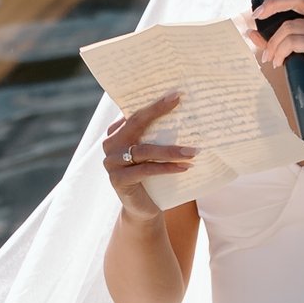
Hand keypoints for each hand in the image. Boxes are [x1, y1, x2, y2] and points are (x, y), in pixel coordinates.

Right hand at [102, 87, 193, 217]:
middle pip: (135, 124)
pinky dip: (166, 168)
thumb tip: (185, 113)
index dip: (154, 104)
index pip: (135, 113)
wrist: (144, 207)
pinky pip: (146, 170)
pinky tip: (184, 167)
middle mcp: (110, 144)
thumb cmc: (153, 175)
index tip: (176, 95)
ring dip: (171, 150)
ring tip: (193, 151)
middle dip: (157, 112)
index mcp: (117, 132)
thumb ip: (158, 134)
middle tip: (179, 103)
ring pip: (144, 150)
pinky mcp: (118, 180)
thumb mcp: (155, 152)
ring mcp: (111, 162)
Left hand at [249, 0, 303, 92]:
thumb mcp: (294, 49)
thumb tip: (249, 31)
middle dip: (272, 4)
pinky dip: (280, 52)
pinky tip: (278, 62)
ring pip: (290, 26)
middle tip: (256, 15)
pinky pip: (294, 42)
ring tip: (269, 57)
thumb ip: (274, 39)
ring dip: (273, 43)